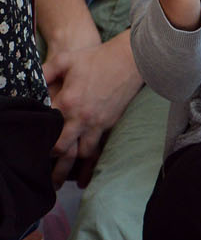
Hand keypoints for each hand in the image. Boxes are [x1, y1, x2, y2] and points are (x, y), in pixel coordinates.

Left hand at [44, 35, 141, 183]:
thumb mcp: (66, 60)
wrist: (132, 59)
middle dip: (52, 164)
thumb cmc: (97, 58)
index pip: (46, 127)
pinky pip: (99, 147)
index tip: (29, 145)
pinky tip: (85, 175)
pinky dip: (91, 162)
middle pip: (63, 149)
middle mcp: (82, 117)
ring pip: (83, 153)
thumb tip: (30, 82)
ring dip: (72, 167)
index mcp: (68, 102)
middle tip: (42, 175)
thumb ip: (45, 72)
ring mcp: (98, 122)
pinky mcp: (110, 123)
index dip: (36, 138)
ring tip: (60, 181)